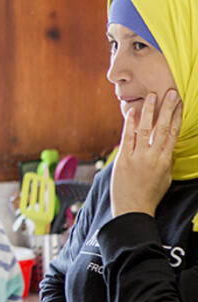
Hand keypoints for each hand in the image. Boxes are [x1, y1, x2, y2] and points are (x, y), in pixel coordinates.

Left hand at [110, 89, 181, 217]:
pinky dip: (129, 124)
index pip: (173, 133)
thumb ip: (165, 159)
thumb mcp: (165, 177)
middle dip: (167, 109)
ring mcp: (138, 158)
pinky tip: (131, 112)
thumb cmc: (150, 194)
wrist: (133, 209)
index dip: (177, 117)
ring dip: (149, 111)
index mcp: (165, 160)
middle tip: (170, 92)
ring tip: (152, 96)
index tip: (179, 103)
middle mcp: (153, 157)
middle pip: (162, 128)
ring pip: (145, 130)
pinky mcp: (123, 160)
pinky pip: (127, 138)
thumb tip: (166, 146)